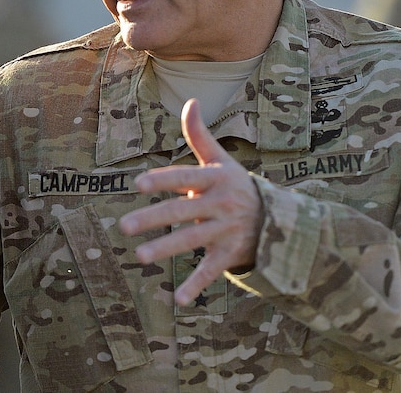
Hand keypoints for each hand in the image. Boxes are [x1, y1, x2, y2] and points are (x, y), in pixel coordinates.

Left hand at [119, 98, 263, 305]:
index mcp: (215, 179)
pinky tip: (177, 299)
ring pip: (192, 241)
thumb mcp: (221, 160)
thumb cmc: (237, 185)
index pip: (184, 178)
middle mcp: (220, 204)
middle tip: (123, 226)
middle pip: (182, 212)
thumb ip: (200, 135)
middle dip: (153, 220)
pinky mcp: (230, 254)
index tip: (138, 184)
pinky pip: (211, 271)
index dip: (162, 181)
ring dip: (166, 249)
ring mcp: (225, 231)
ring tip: (139, 257)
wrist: (277, 218)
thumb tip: (190, 101)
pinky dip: (196, 286)